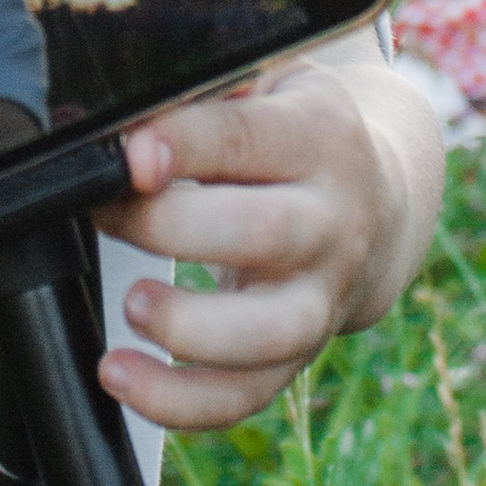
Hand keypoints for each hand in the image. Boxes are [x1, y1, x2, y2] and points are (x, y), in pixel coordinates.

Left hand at [92, 57, 439, 431]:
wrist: (382, 202)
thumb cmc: (295, 136)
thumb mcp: (270, 84)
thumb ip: (204, 93)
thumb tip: (104, 118)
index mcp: (321, 138)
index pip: (249, 138)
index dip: (185, 145)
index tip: (128, 155)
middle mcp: (335, 220)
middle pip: (264, 233)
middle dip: (170, 228)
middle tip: (105, 212)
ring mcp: (323, 295)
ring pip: (270, 333)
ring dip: (188, 328)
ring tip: (132, 305)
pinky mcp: (300, 353)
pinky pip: (244, 394)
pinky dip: (179, 400)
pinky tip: (122, 375)